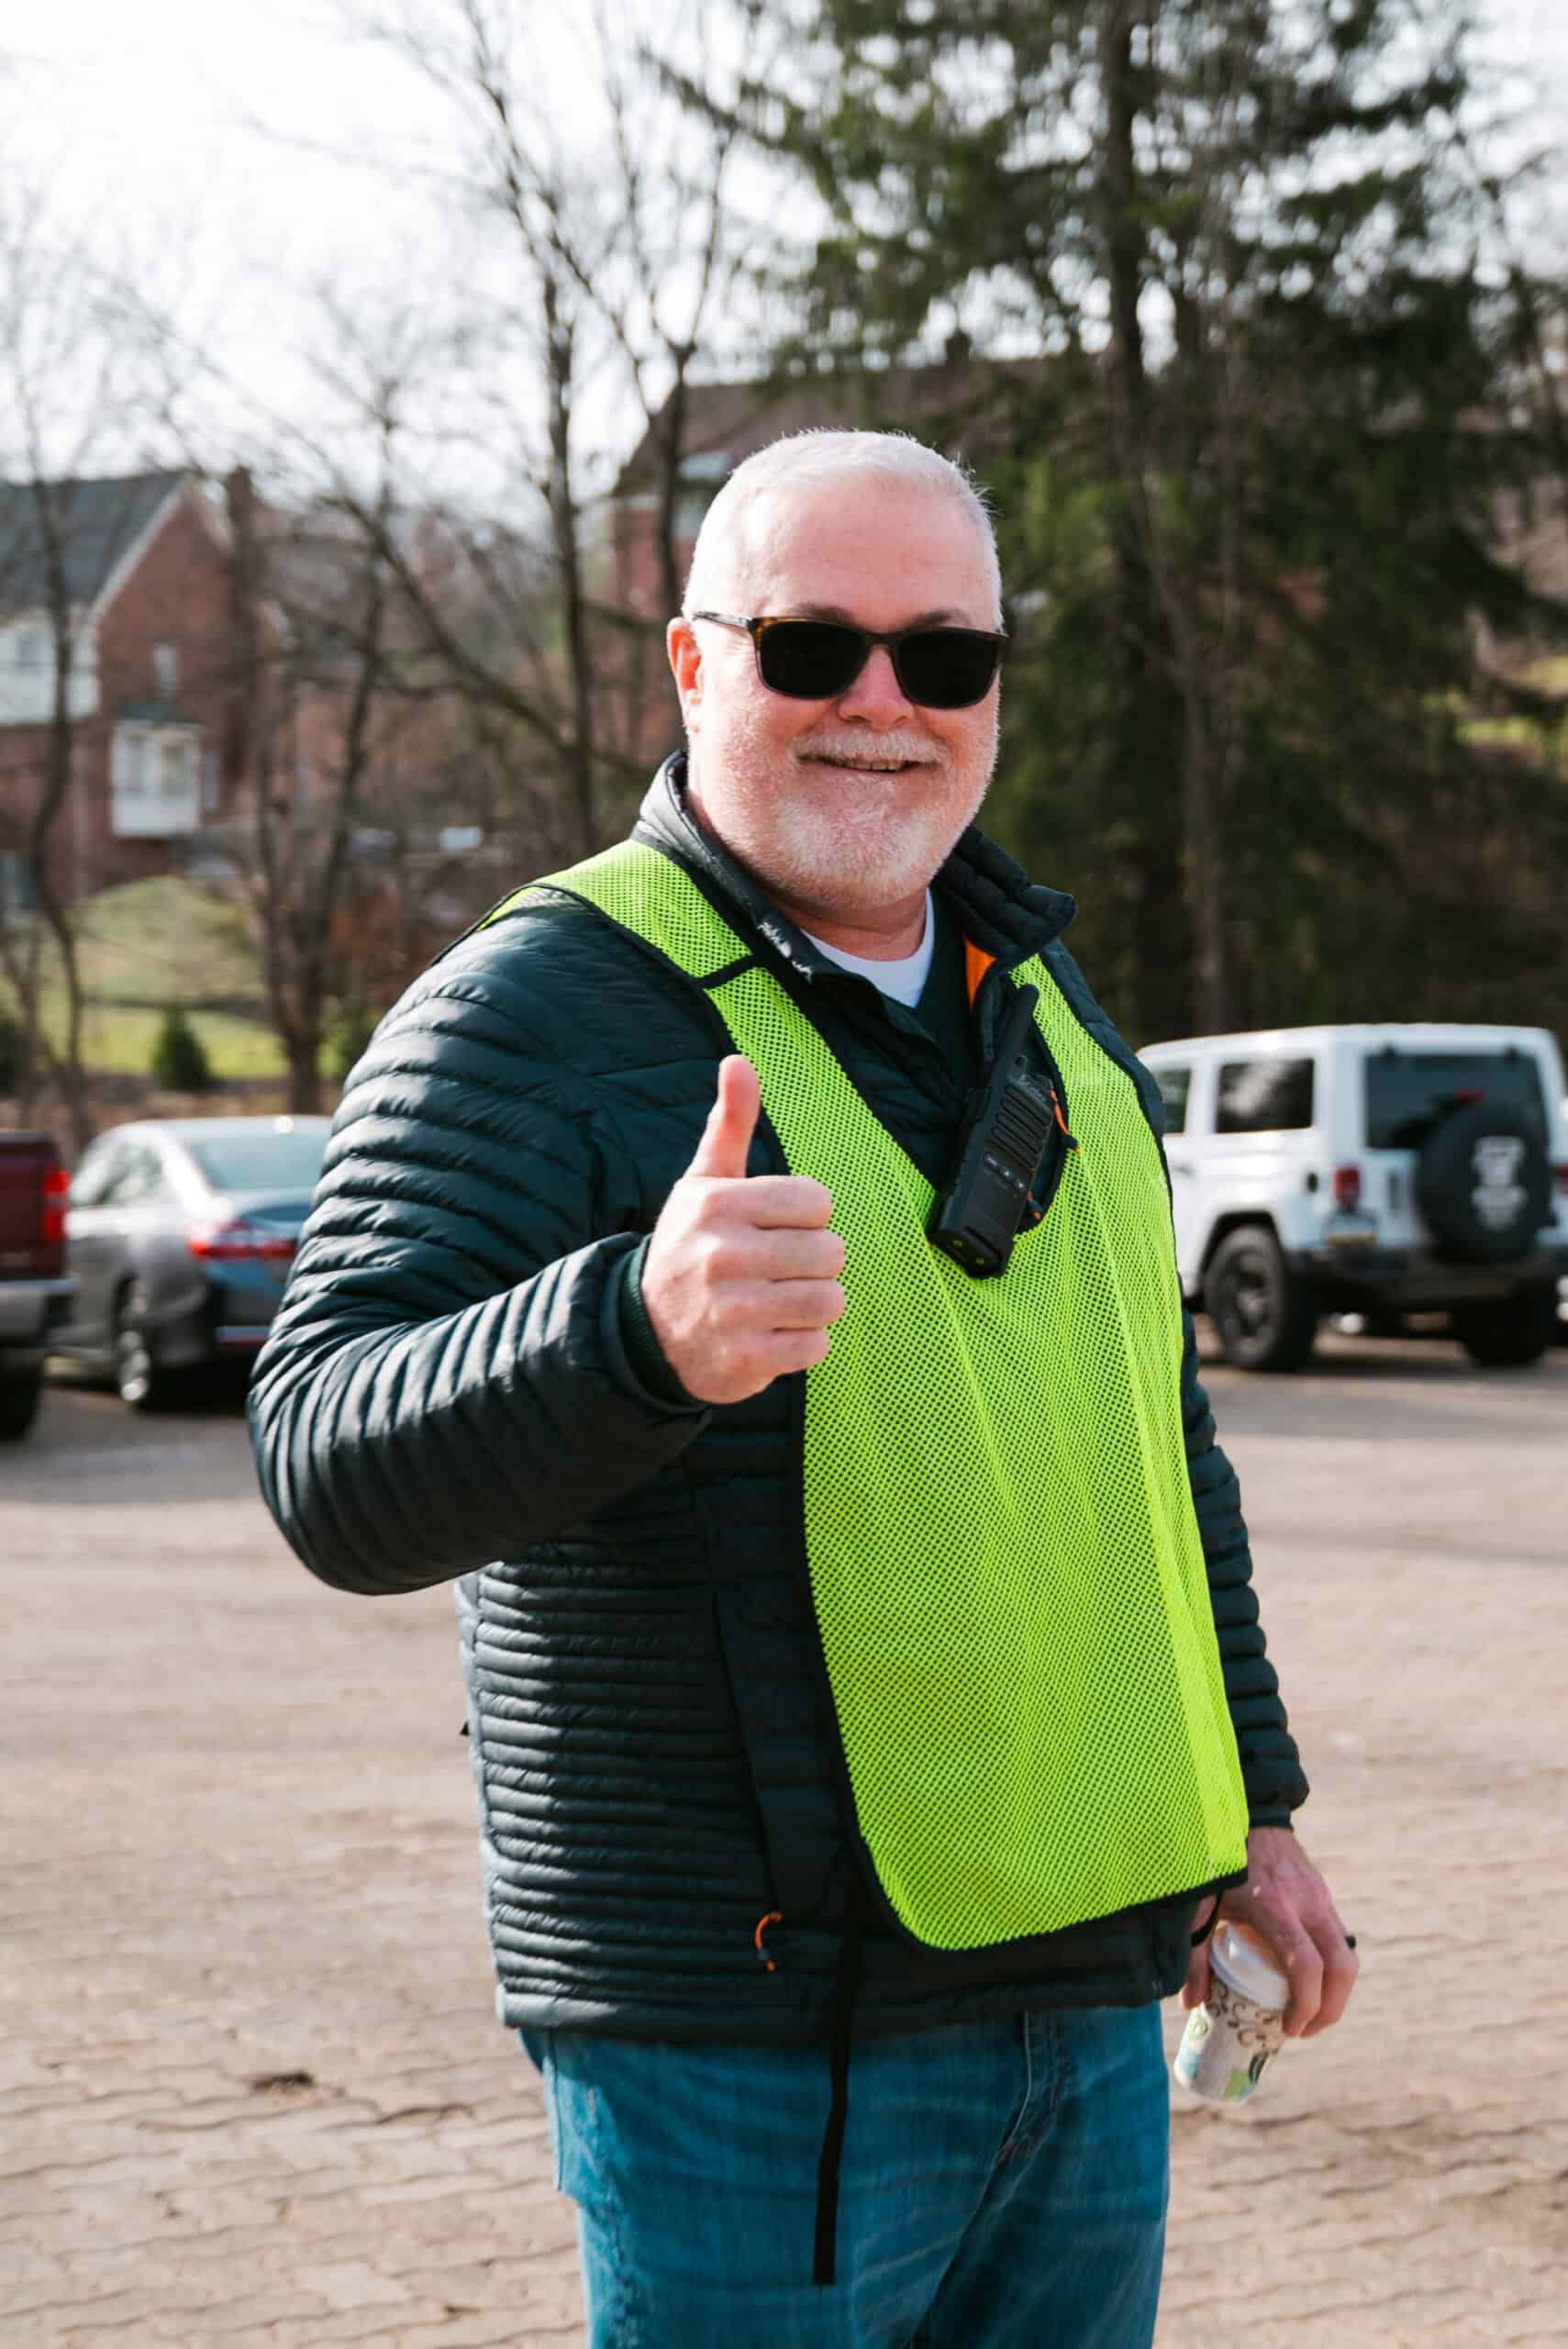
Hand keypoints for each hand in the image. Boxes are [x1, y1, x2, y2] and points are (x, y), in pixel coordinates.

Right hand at [641, 1055, 845, 1405]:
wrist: (642, 1332)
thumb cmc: (688, 1246)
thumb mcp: (702, 1182)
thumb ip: (729, 1123)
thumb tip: (738, 1060)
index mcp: (718, 1204)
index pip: (817, 1202)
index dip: (805, 1217)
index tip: (774, 1227)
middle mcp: (724, 1255)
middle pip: (830, 1252)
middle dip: (813, 1262)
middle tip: (777, 1269)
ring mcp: (736, 1311)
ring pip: (830, 1299)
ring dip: (813, 1304)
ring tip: (777, 1301)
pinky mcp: (748, 1359)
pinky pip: (817, 1345)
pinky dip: (802, 1343)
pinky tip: (770, 1333)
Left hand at [1184, 1827, 1357, 2038]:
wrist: (1245, 1811)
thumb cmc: (1216, 1859)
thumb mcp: (1199, 1904)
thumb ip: (1193, 1953)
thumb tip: (1192, 2005)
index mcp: (1274, 1906)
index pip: (1306, 1967)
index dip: (1305, 2005)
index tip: (1289, 2028)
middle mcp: (1307, 1902)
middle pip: (1342, 1968)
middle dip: (1331, 2009)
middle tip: (1305, 2031)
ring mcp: (1321, 1896)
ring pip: (1347, 1955)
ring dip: (1335, 1991)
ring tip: (1307, 2012)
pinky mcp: (1324, 1894)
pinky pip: (1339, 1939)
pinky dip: (1331, 1967)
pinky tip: (1305, 1978)